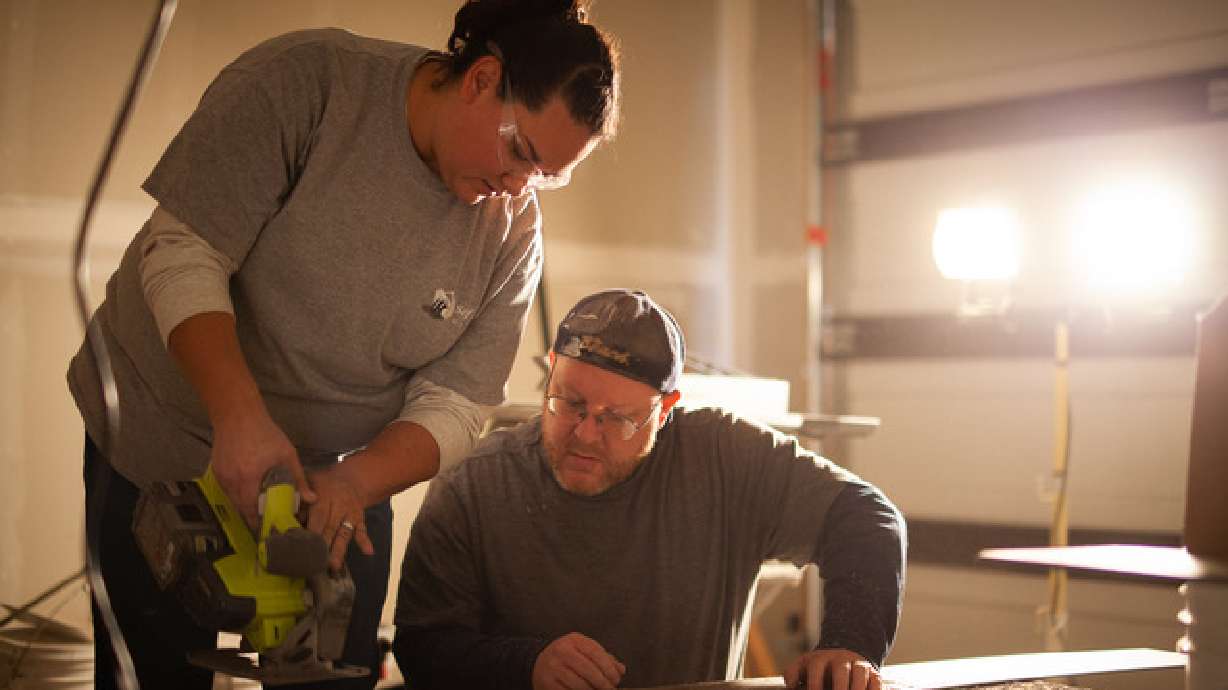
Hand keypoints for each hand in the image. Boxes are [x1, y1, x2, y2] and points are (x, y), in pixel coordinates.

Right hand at [211, 409, 314, 530]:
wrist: (237, 414)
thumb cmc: (265, 433)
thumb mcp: (287, 455)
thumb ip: (298, 479)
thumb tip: (311, 499)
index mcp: (248, 477)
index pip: (251, 510)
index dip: (259, 523)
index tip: (269, 531)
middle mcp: (232, 480)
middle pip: (241, 509)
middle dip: (252, 518)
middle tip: (266, 524)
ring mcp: (221, 476)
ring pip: (233, 500)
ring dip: (245, 507)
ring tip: (259, 510)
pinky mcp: (216, 471)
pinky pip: (227, 490)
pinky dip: (238, 495)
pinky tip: (249, 493)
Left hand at [304, 464, 375, 570]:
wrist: (351, 478)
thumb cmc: (322, 482)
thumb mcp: (310, 479)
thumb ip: (300, 493)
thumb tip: (289, 511)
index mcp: (324, 497)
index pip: (319, 516)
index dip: (313, 531)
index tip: (305, 546)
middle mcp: (339, 506)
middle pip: (331, 528)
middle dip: (323, 546)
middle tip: (315, 564)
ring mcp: (351, 513)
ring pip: (344, 533)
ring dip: (339, 550)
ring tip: (334, 566)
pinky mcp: (359, 519)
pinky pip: (363, 530)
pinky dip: (365, 540)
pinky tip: (368, 551)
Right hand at [532, 632, 624, 689]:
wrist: (539, 662)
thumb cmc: (568, 657)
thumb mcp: (584, 650)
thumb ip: (604, 658)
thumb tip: (621, 670)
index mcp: (574, 640)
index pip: (596, 653)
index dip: (609, 668)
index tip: (616, 679)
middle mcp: (562, 651)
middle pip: (588, 670)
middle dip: (603, 683)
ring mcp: (553, 667)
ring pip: (579, 684)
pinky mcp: (547, 682)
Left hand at [784, 648, 879, 689]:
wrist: (844, 654)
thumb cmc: (819, 668)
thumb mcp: (804, 666)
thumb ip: (793, 674)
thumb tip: (790, 686)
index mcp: (820, 658)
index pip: (816, 667)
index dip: (814, 683)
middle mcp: (840, 659)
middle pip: (840, 671)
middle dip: (839, 688)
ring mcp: (858, 665)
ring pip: (860, 675)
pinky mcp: (874, 674)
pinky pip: (876, 682)